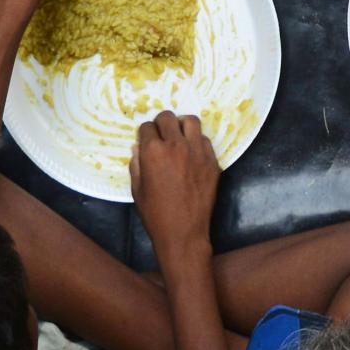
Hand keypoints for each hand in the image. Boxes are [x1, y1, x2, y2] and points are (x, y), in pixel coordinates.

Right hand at [129, 111, 220, 248]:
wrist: (183, 232)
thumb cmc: (156, 214)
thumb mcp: (137, 189)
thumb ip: (136, 164)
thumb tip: (138, 147)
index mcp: (153, 151)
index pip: (147, 126)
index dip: (144, 133)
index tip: (145, 140)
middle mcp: (176, 145)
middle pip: (167, 117)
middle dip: (160, 124)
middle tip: (160, 134)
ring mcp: (197, 151)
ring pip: (190, 121)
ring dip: (181, 125)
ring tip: (178, 136)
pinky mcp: (212, 160)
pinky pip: (205, 139)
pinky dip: (196, 141)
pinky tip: (191, 152)